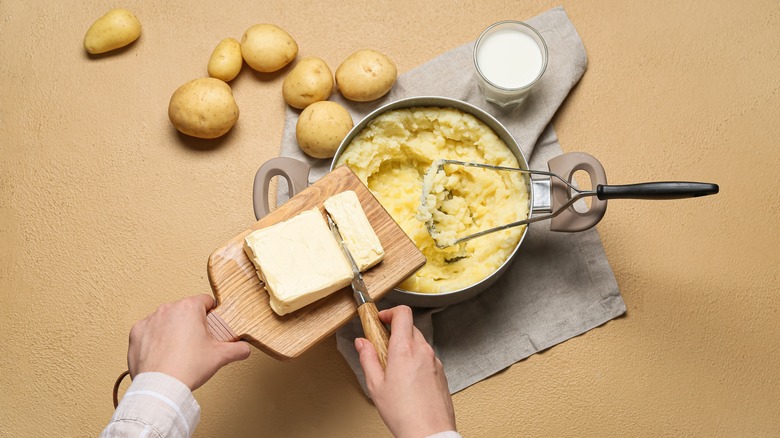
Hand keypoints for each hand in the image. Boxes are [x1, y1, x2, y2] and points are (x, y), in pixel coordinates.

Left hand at [127, 294, 249, 390]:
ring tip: (179, 350)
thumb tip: (244, 349)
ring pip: (167, 320)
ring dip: (173, 330)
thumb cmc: (187, 368)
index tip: (212, 324)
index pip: (206, 301)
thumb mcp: (220, 357)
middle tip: (197, 342)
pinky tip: (163, 353)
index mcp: (189, 308)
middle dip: (192, 323)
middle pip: (185, 310)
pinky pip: (149, 331)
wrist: (160, 387)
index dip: (212, 313)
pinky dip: (156, 339)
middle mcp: (168, 309)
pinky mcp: (137, 333)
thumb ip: (238, 349)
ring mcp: (150, 320)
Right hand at [356, 305, 455, 437]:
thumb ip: (367, 358)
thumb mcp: (375, 385)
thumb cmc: (404, 414)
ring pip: (419, 343)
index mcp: (405, 350)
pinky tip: (408, 380)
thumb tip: (362, 343)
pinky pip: (427, 357)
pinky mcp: (441, 372)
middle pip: (410, 327)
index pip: (402, 313)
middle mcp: (423, 351)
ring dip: (406, 347)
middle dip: (395, 332)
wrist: (429, 433)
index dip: (389, 312)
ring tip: (394, 368)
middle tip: (382, 346)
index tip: (380, 319)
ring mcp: (434, 361)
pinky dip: (416, 360)